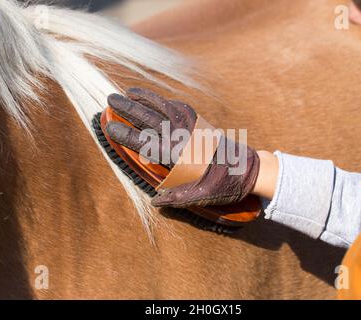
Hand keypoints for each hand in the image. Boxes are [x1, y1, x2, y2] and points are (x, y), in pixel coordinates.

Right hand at [106, 88, 260, 207]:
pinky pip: (178, 107)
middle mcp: (184, 137)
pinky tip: (154, 98)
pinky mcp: (201, 122)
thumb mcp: (201, 197)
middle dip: (129, 109)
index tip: (109, 127)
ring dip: (144, 98)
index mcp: (180, 156)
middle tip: (110, 100)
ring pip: (163, 107)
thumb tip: (154, 201)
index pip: (147, 143)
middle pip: (151, 119)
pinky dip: (164, 100)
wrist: (251, 169)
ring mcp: (193, 126)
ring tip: (127, 92)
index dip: (126, 135)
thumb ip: (176, 198)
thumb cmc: (225, 185)